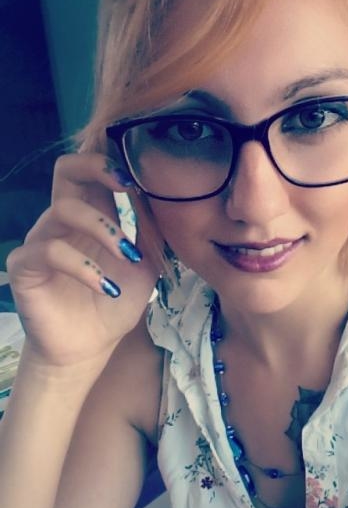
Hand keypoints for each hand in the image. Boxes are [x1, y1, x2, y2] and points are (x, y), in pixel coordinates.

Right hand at [6, 154, 159, 367]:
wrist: (91, 347)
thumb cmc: (115, 303)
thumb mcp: (145, 267)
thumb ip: (150, 235)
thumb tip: (163, 202)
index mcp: (91, 213)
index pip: (91, 170)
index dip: (111, 161)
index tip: (138, 175)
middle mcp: (62, 221)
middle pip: (65, 170)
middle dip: (96, 168)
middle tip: (126, 186)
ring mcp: (41, 241)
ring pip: (63, 210)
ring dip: (102, 228)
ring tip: (128, 256)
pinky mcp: (25, 267)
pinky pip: (49, 252)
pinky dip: (83, 267)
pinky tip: (106, 287)